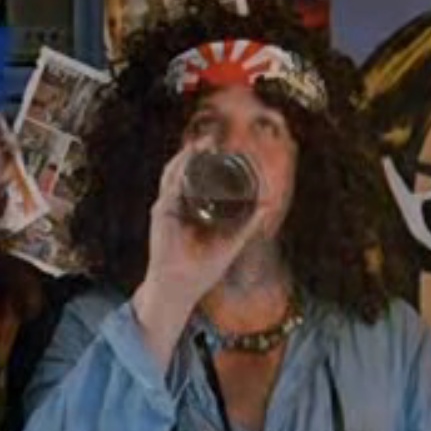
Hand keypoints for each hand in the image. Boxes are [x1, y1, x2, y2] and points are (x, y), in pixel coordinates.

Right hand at [131, 141, 268, 364]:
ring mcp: (167, 207)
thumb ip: (249, 224)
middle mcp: (178, 205)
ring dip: (187, 156)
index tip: (225, 151)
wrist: (179, 290)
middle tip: (214, 140)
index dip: (210, 162)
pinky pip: (169, 186)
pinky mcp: (161, 213)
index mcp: (193, 210)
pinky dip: (179, 170)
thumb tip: (269, 204)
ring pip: (174, 172)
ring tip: (202, 143)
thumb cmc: (201, 271)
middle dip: (198, 152)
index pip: (200, 179)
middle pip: (186, 171)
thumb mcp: (232, 243)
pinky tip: (189, 159)